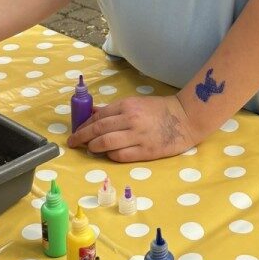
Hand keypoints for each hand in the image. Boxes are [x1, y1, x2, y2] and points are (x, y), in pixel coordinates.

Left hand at [68, 94, 196, 161]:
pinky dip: (110, 156)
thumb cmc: (159, 110)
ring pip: (106, 144)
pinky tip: (109, 154)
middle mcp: (130, 120)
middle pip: (98, 130)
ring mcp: (138, 137)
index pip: (98, 117)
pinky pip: (120, 156)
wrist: (185, 119)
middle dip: (81, 137)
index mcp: (127, 106)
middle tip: (73, 143)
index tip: (76, 132)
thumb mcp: (136, 103)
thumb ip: (114, 110)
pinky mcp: (145, 151)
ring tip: (90, 149)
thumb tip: (92, 114)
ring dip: (93, 147)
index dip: (83, 125)